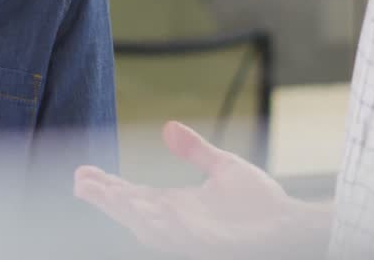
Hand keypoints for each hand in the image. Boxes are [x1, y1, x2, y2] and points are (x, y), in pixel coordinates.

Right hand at [74, 121, 327, 258]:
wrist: (292, 225)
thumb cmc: (261, 204)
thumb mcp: (223, 168)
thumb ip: (195, 151)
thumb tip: (168, 127)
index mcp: (177, 207)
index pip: (134, 196)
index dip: (108, 186)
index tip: (82, 173)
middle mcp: (179, 224)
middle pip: (133, 212)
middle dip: (107, 199)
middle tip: (81, 182)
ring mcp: (193, 238)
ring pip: (151, 228)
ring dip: (127, 211)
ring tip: (106, 193)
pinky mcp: (212, 247)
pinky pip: (183, 238)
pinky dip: (166, 225)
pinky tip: (152, 208)